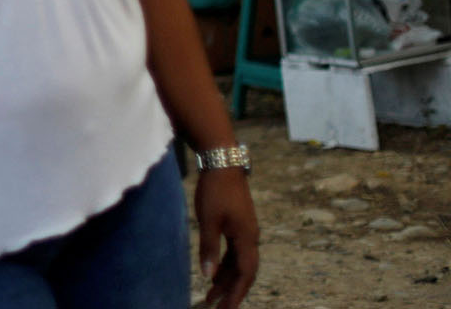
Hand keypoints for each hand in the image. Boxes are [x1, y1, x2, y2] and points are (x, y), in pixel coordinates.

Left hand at [196, 167, 258, 307]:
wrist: (223, 163)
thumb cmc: (215, 191)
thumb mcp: (208, 220)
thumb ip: (209, 248)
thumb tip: (207, 276)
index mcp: (246, 239)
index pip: (245, 275)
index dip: (236, 294)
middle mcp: (250, 238)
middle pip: (243, 272)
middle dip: (230, 291)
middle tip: (216, 307)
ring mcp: (245, 231)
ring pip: (237, 262)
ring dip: (225, 279)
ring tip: (211, 295)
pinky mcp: (237, 225)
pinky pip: (233, 252)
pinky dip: (224, 264)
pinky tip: (214, 272)